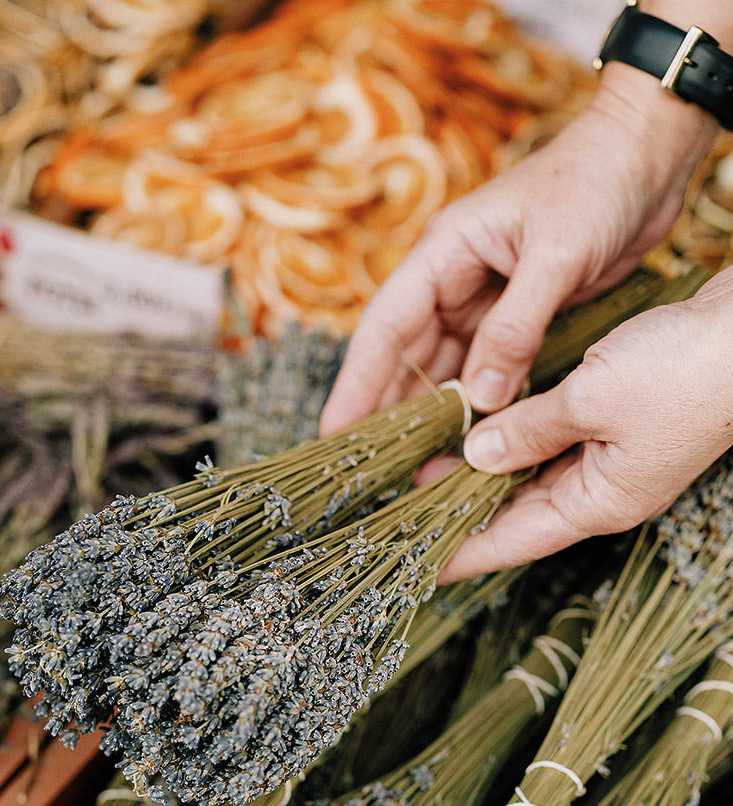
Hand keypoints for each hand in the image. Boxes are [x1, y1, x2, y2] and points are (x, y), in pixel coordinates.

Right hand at [320, 65, 715, 433]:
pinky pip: (486, 371)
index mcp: (445, 253)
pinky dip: (478, 407)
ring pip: (444, 370)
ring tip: (416, 471)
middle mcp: (454, 280)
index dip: (357, 383)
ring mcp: (484, 301)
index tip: (336, 432)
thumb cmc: (598, 182)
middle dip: (388, 413)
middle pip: (406, 358)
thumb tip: (481, 399)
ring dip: (433, 418)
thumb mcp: (557, 255)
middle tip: (371, 471)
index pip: (385, 328)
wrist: (648, 154)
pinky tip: (470, 445)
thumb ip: (516, 328)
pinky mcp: (518, 317)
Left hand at [433, 268, 732, 580]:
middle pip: (519, 515)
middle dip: (464, 510)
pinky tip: (486, 427)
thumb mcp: (589, 399)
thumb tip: (477, 456)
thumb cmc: (683, 369)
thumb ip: (528, 430)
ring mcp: (616, 462)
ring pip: (535, 478)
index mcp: (598, 504)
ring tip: (433, 463)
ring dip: (486, 473)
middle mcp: (604, 493)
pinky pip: (557, 445)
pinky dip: (519, 440)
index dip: (462, 554)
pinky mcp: (623, 427)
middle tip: (407, 504)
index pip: (512, 543)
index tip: (417, 567)